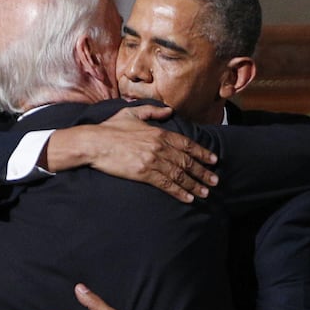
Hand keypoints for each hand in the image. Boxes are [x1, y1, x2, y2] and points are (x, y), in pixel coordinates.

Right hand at [47, 104, 218, 202]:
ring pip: (179, 174)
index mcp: (159, 132)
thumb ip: (153, 111)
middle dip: (203, 172)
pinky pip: (166, 184)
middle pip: (186, 161)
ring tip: (205, 193)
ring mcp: (152, 161)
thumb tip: (169, 111)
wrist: (94, 143)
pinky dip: (179, 192)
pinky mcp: (144, 174)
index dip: (202, 153)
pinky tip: (188, 198)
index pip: (186, 144)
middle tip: (215, 181)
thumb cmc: (110, 128)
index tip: (213, 160)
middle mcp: (160, 147)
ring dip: (194, 185)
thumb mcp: (132, 113)